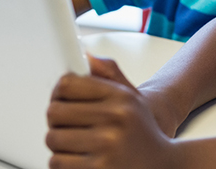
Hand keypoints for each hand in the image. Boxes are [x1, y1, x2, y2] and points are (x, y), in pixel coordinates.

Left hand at [47, 56, 177, 168]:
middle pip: (54, 111)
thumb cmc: (142, 131)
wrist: (162, 164)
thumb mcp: (132, 98)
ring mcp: (106, 146)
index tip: (60, 98)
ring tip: (77, 143)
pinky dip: (63, 162)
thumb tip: (87, 57)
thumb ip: (109, 74)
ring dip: (59, 143)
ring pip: (53, 139)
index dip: (58, 92)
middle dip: (56, 120)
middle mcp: (115, 119)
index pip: (68, 84)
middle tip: (67, 124)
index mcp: (121, 98)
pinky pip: (57, 162)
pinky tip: (79, 158)